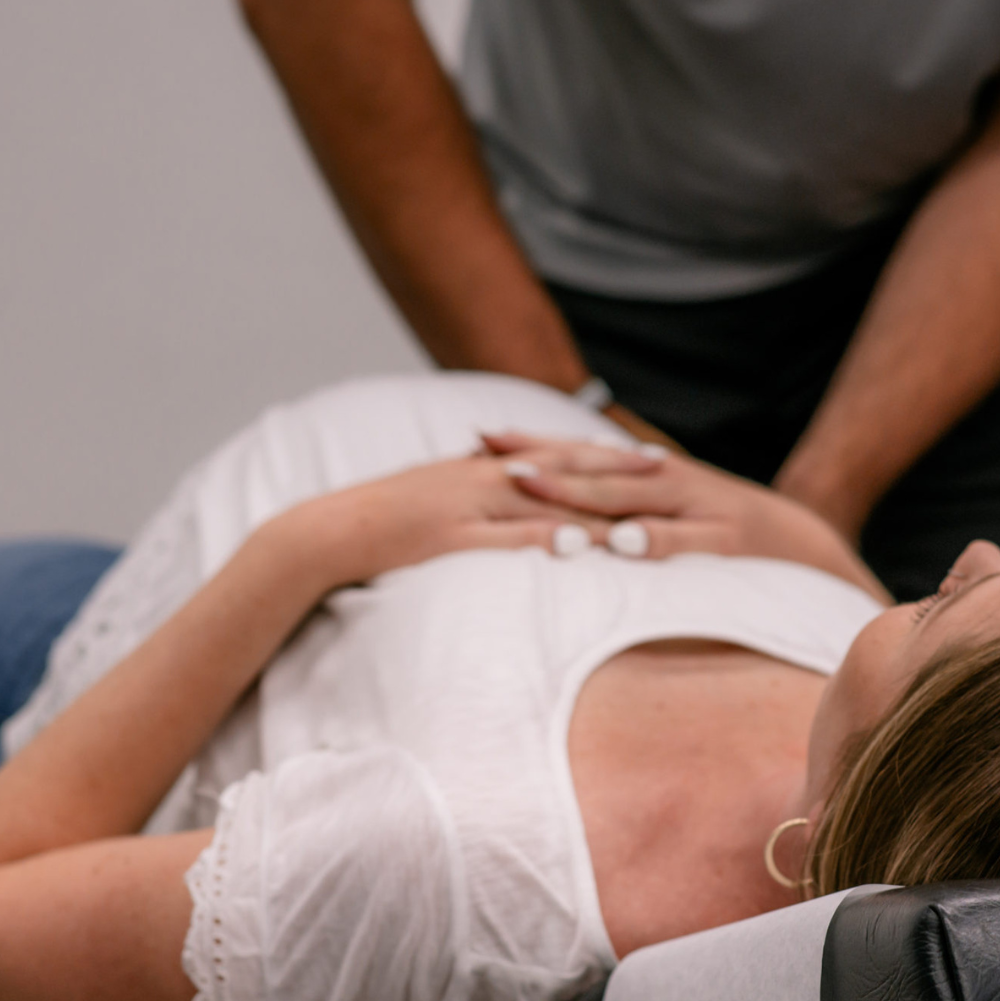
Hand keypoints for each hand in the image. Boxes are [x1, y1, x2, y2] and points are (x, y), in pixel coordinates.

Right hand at [285, 451, 617, 585]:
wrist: (332, 530)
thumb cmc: (389, 522)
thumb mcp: (444, 501)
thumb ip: (485, 499)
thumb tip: (521, 499)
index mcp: (485, 467)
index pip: (558, 455)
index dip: (606, 454)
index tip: (650, 454)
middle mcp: (486, 475)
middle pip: (564, 467)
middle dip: (616, 466)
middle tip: (667, 465)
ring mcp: (471, 503)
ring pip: (547, 498)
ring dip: (596, 500)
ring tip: (644, 505)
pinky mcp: (454, 535)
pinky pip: (509, 536)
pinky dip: (547, 537)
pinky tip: (583, 546)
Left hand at [481, 432, 890, 600]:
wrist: (809, 551)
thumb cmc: (725, 539)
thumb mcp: (672, 516)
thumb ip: (622, 510)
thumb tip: (560, 511)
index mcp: (652, 477)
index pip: (584, 455)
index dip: (535, 444)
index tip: (481, 438)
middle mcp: (669, 483)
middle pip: (595, 469)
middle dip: (541, 462)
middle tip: (488, 455)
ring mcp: (698, 511)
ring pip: (629, 498)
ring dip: (578, 490)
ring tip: (530, 484)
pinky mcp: (727, 545)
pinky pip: (686, 544)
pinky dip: (654, 541)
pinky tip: (622, 542)